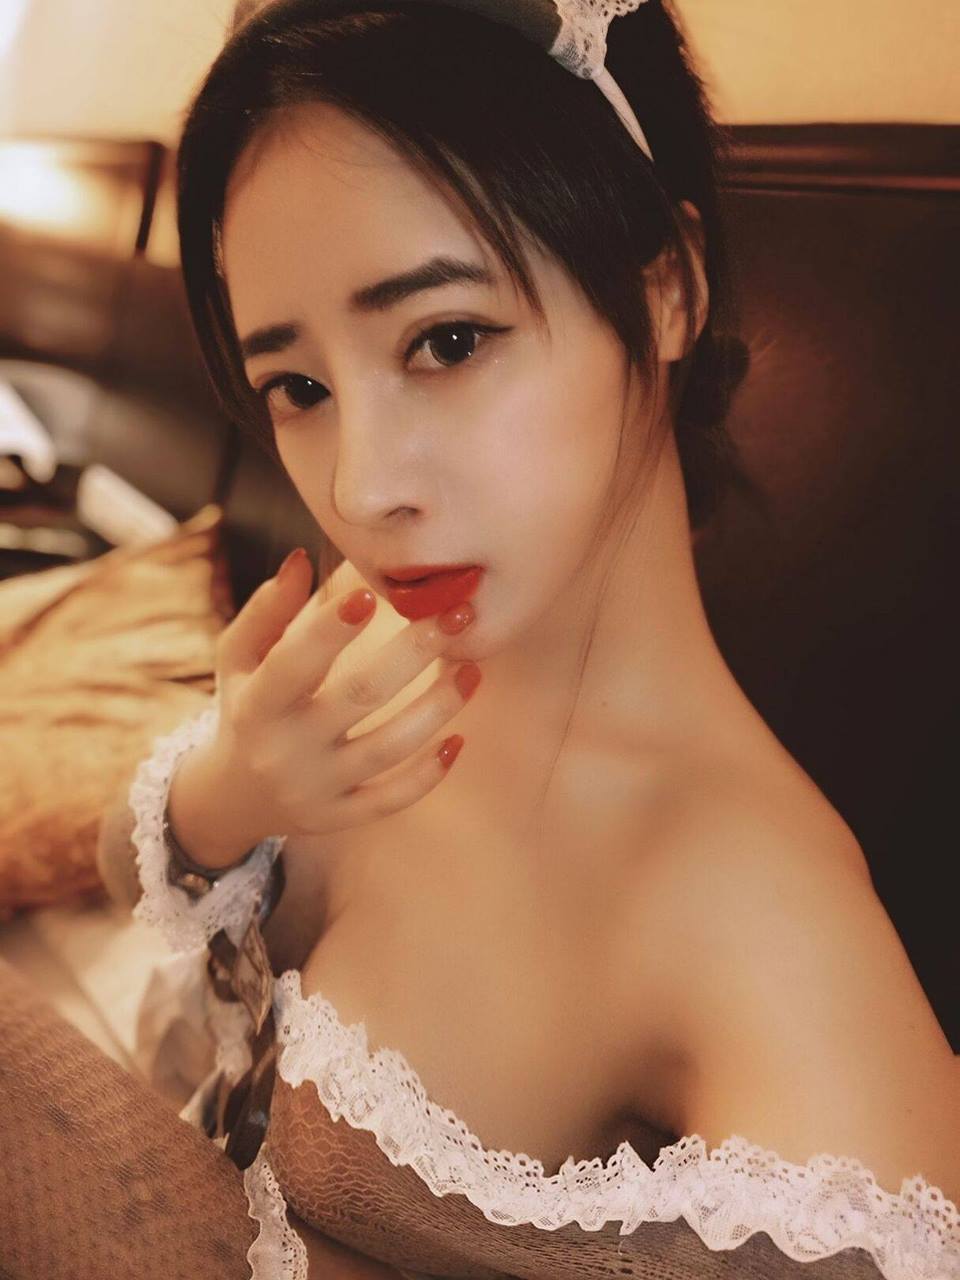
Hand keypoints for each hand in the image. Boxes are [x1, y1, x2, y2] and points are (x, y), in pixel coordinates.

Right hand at [171, 549, 480, 863]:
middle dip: (413, 653)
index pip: (294, 663)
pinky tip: (459, 739)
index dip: (331, 628)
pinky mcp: (340, 817)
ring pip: (389, 748)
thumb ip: (268, 609)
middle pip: (360, 696)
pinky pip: (393, 799)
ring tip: (473, 670)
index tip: (372, 592)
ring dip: (437, 707)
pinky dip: (428, 773)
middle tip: (457, 614)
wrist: (233, 797)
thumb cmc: (247, 705)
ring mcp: (316, 787)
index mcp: (257, 702)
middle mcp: (286, 748)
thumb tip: (303, 559)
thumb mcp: (240, 658)